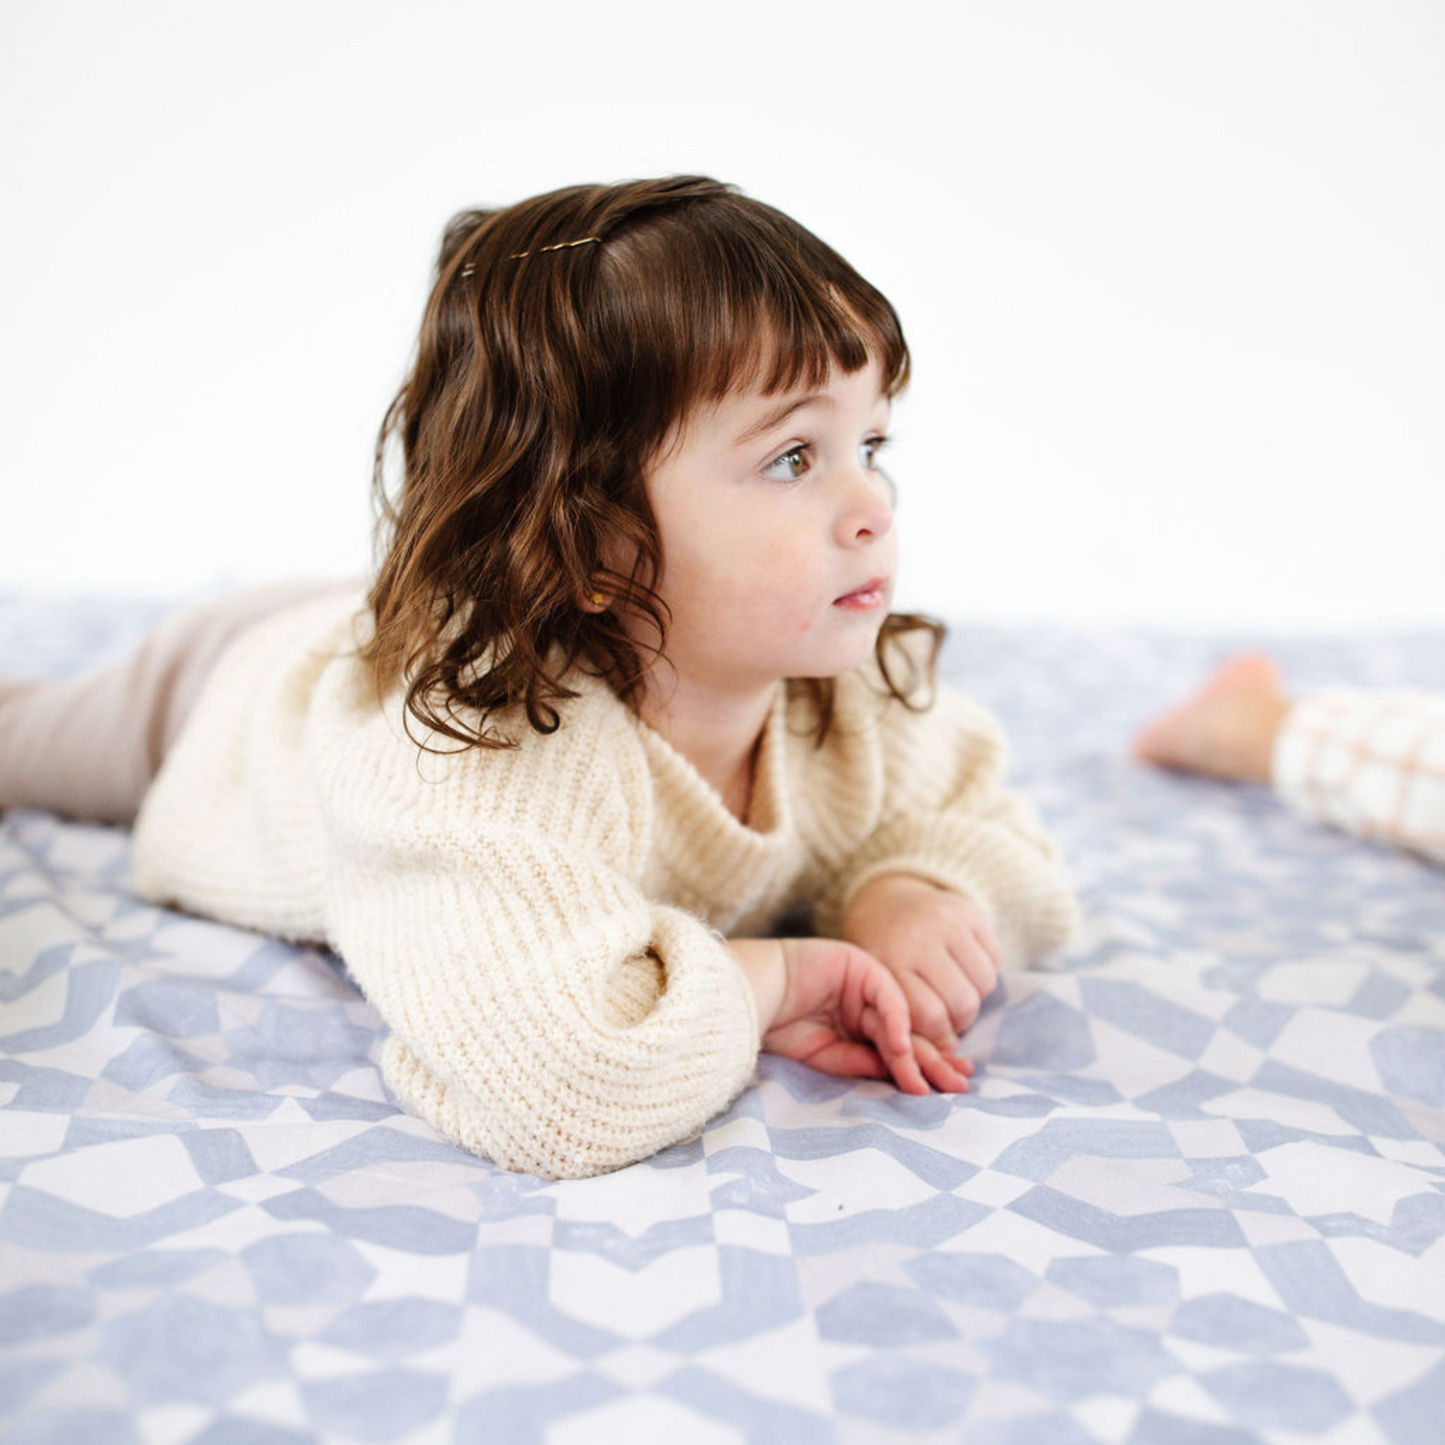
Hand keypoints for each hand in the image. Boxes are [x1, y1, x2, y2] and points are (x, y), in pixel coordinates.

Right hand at [753, 936, 972, 1094]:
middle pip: (907, 1034)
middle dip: (933, 1061)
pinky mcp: (860, 965)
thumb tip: (912, 1079)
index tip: (944, 1092)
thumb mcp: (828, 1057)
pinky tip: (901, 1048)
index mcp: (855, 1027)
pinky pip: (887, 996)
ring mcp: (864, 984)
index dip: (920, 1070)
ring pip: (902, 1019)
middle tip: (958, 1084)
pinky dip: (896, 1022)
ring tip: (936, 1079)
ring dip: (918, 1051)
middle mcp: (864, 1005)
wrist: (750, 995)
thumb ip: (866, 1063)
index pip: (895, 1050)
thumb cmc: (779, 1028)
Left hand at [841, 874, 1000, 1054]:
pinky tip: (964, 969)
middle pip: (963, 1004)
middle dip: (960, 1022)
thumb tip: (948, 1056)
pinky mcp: (970, 910)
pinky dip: (983, 973)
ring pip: (984, 984)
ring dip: (975, 998)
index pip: (929, 1017)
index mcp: (888, 961)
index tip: (938, 1042)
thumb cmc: (882, 958)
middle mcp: (918, 937)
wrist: (887, 903)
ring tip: (956, 994)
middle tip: (950, 1019)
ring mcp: (946, 920)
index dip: (939, 1038)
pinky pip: (995, 960)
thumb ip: (904, 1023)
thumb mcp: (879, 987)